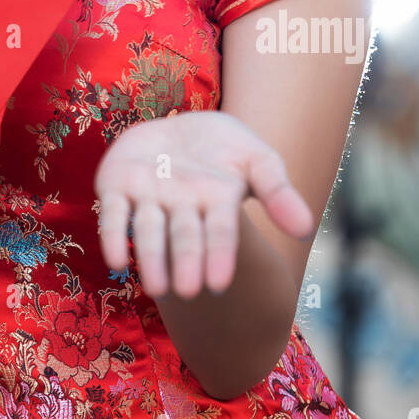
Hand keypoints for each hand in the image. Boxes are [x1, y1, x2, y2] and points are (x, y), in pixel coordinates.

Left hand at [94, 111, 313, 298]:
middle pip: (183, 235)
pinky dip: (111, 233)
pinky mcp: (117, 185)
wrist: (185, 127)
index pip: (219, 231)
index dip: (218, 254)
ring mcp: (148, 197)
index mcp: (216, 202)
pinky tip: (114, 260)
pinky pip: (112, 212)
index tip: (217, 283)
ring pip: (146, 229)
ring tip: (154, 288)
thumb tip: (306, 229)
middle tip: (185, 291)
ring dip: (149, 256)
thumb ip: (278, 192)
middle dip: (184, 260)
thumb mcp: (259, 159)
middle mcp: (181, 206)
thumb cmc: (227, 149)